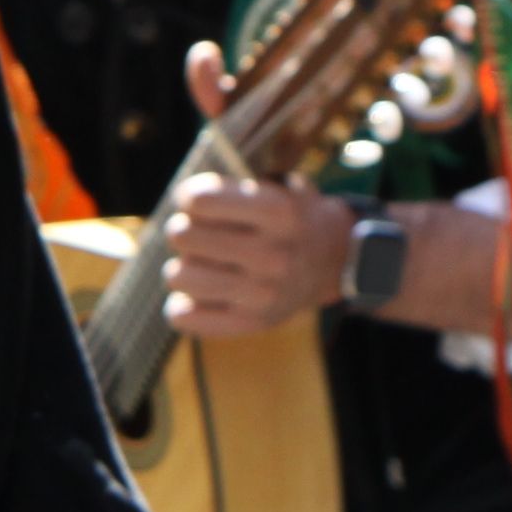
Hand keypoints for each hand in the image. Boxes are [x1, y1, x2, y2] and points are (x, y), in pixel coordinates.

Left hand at [163, 174, 357, 338]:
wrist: (333, 263)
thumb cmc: (288, 219)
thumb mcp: (273, 189)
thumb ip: (228, 188)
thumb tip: (184, 200)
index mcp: (279, 213)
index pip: (201, 200)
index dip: (189, 197)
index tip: (195, 201)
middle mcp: (273, 256)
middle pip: (181, 235)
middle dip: (182, 229)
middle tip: (198, 234)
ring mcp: (263, 294)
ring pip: (177, 276)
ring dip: (182, 267)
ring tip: (201, 264)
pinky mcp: (252, 323)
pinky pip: (184, 316)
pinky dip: (182, 305)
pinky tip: (199, 295)